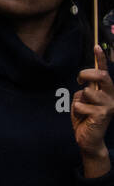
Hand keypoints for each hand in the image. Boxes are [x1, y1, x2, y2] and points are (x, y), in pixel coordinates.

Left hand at [73, 45, 113, 167]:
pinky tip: (83, 118)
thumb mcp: (83, 100)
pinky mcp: (103, 115)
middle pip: (100, 76)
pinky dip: (76, 110)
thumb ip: (86, 89)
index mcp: (105, 91)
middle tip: (79, 80)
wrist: (89, 139)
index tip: (96, 46)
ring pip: (86, 92)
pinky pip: (80, 105)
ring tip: (83, 110)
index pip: (104, 72)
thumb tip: (83, 79)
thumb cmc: (84, 118)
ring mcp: (108, 105)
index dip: (101, 58)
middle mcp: (111, 96)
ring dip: (79, 100)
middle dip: (86, 74)